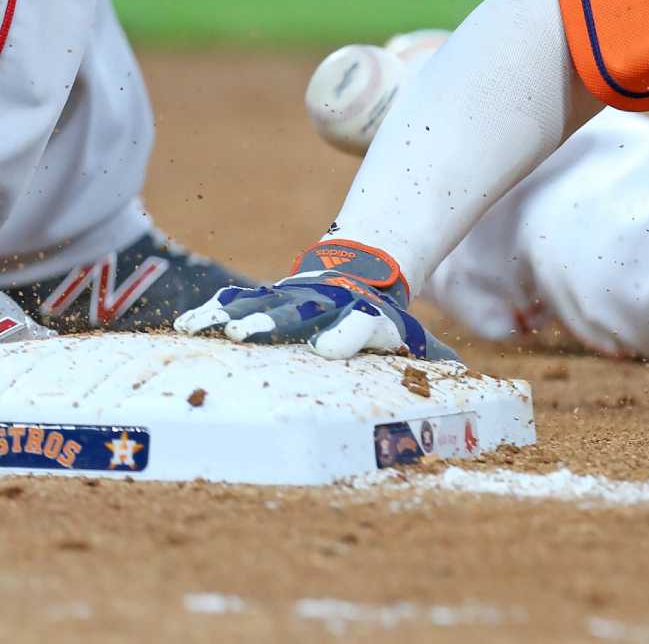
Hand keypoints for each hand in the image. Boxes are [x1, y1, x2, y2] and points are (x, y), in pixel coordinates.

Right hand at [175, 240, 457, 360]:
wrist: (362, 269)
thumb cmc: (382, 319)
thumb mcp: (409, 337)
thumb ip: (429, 362)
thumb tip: (462, 381)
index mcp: (362, 321)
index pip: (357, 327)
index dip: (346, 335)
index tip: (329, 348)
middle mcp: (322, 308)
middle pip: (296, 314)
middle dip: (272, 324)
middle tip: (246, 336)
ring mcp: (290, 299)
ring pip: (259, 305)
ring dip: (233, 316)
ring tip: (206, 330)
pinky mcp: (266, 297)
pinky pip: (236, 302)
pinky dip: (212, 312)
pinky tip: (186, 326)